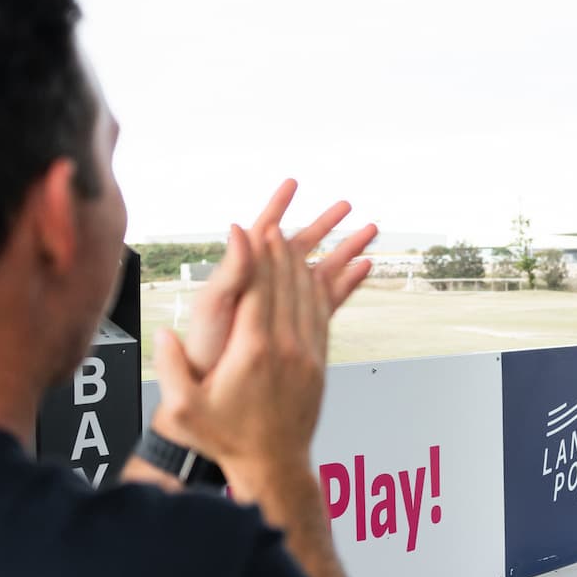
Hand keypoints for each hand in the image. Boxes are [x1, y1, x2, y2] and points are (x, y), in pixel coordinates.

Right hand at [153, 226, 330, 516]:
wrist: (273, 464)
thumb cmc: (226, 439)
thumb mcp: (184, 411)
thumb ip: (170, 370)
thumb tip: (163, 332)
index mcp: (253, 351)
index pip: (256, 289)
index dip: (251, 255)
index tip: (244, 228)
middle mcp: (286, 348)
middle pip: (285, 285)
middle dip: (277, 251)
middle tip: (269, 224)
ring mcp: (307, 354)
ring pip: (309, 296)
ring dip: (300, 265)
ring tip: (291, 240)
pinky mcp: (319, 362)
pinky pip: (323, 314)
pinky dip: (320, 288)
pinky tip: (314, 273)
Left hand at [182, 180, 376, 374]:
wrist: (215, 393)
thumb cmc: (207, 353)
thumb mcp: (215, 305)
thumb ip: (233, 268)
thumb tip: (240, 227)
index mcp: (244, 274)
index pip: (265, 231)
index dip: (279, 205)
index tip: (293, 184)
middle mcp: (266, 286)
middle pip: (300, 245)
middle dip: (324, 224)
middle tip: (346, 205)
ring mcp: (284, 306)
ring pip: (321, 269)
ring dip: (344, 249)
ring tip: (368, 231)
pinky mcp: (297, 327)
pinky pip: (328, 298)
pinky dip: (347, 282)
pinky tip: (363, 268)